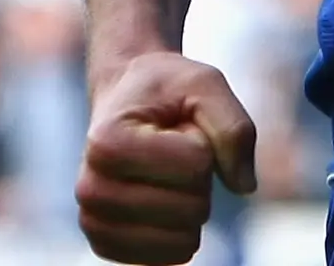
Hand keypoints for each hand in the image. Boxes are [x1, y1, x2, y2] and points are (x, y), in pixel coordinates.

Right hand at [77, 51, 257, 264]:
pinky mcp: (106, 245)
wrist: (126, 99)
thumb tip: (244, 187)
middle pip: (192, 208)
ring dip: (191, 205)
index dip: (205, 142)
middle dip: (201, 178)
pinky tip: (163, 202)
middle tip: (173, 149)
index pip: (197, 165)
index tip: (177, 125)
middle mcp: (89, 188)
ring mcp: (93, 222)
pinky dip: (182, 233)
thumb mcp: (206, 85)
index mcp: (107, 142)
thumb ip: (234, 128)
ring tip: (166, 173)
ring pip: (183, 241)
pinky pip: (169, 259)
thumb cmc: (166, 91)